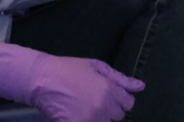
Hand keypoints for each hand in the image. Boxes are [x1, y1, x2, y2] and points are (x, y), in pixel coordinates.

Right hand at [0, 41, 144, 121]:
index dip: (119, 100)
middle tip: (92, 100)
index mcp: (110, 90)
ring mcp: (91, 119)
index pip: (128, 104)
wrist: (42, 78)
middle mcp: (103, 107)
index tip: (107, 96)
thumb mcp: (96, 67)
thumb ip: (120, 79)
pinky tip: (77, 113)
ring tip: (83, 106)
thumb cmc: (69, 69)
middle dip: (109, 110)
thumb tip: (141, 87)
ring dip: (98, 118)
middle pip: (117, 117)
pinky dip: (85, 120)